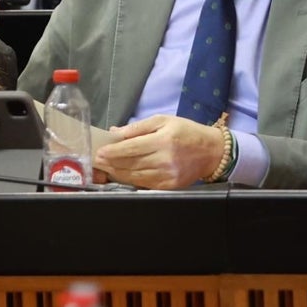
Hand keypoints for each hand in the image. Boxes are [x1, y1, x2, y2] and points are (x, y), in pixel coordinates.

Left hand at [94, 115, 224, 188]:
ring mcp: (167, 176)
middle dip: (110, 163)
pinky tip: (121, 175)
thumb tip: (116, 132)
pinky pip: (144, 185)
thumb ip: (139, 127)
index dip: (113, 151)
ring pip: (135, 176)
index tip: (99, 152)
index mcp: (163, 140)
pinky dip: (130, 180)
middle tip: (96, 161)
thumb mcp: (164, 120)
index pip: (131, 148)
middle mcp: (165, 160)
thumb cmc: (186, 132)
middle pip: (130, 164)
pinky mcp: (169, 186)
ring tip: (104, 168)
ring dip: (117, 173)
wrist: (211, 151)